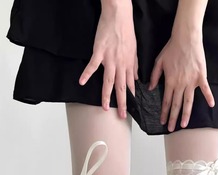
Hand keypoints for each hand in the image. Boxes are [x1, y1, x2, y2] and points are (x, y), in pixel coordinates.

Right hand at [78, 2, 138, 118]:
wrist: (119, 16)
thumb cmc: (126, 32)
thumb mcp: (134, 50)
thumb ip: (134, 66)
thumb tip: (136, 79)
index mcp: (129, 64)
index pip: (130, 85)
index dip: (130, 98)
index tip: (131, 109)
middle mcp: (120, 64)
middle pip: (121, 87)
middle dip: (122, 103)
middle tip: (122, 116)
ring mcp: (109, 59)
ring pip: (109, 81)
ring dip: (106, 95)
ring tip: (104, 107)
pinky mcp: (99, 52)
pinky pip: (92, 65)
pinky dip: (87, 73)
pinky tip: (82, 82)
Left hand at [148, 31, 214, 131]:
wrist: (186, 38)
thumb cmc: (171, 48)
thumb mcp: (158, 62)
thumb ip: (154, 76)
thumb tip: (151, 89)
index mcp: (170, 81)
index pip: (166, 101)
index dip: (164, 113)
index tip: (163, 122)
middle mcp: (180, 84)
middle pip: (176, 105)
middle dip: (173, 118)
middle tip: (171, 129)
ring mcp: (191, 81)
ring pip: (188, 101)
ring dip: (186, 114)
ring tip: (184, 125)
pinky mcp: (201, 76)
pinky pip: (205, 89)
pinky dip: (209, 97)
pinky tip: (211, 105)